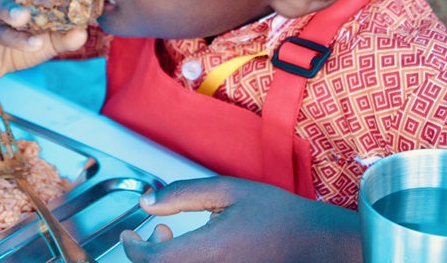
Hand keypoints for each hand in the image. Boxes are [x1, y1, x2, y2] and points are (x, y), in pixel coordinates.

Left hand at [120, 177, 361, 262]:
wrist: (319, 242)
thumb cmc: (280, 215)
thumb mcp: (228, 190)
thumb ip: (183, 194)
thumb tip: (148, 201)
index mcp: (209, 251)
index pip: (153, 262)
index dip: (133, 249)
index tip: (128, 233)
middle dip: (147, 254)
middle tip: (154, 229)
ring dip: (165, 259)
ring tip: (170, 235)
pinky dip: (184, 262)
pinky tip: (193, 247)